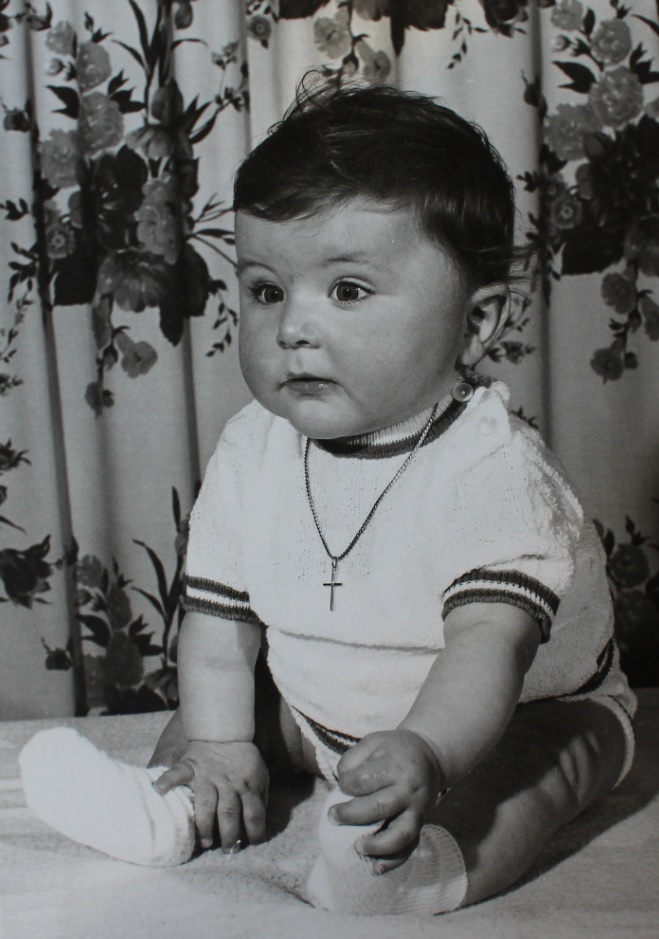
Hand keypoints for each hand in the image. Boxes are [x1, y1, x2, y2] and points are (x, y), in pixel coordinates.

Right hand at [153, 740, 268, 851]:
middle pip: (229, 813)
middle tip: (227, 851)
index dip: (255, 831)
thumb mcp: (261, 775)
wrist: (226, 732)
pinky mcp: (191, 766)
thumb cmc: (244, 758)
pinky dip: (167, 781)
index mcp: (248, 785)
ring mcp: (207, 775)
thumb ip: (260, 797)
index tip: (251, 844)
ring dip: (204, 824)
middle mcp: (228, 783)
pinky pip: (177, 773)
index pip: (254, 813)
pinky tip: (159, 790)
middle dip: (228, 835)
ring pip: (205, 803)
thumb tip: (257, 823)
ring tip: (203, 842)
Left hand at [332, 730, 443, 872]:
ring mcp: (417, 810)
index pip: (364, 780)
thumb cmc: (394, 750)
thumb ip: (353, 758)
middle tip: (333, 817)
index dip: (346, 784)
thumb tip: (340, 782)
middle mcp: (409, 790)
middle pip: (380, 808)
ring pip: (400, 834)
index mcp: (396, 766)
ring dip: (377, 846)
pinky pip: (410, 847)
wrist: (430, 757)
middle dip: (351, 815)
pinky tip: (375, 868)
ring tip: (357, 847)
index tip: (343, 784)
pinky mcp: (420, 825)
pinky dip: (393, 861)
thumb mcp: (373, 741)